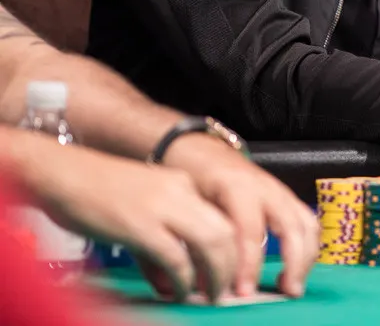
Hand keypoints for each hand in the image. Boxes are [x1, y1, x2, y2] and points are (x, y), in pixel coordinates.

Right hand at [24, 144, 238, 301]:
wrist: (61, 173)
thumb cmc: (93, 192)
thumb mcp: (142, 207)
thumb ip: (161, 239)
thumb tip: (173, 278)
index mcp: (182, 183)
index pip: (223, 217)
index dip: (231, 250)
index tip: (229, 272)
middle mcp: (180, 190)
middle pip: (225, 231)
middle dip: (230, 266)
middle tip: (224, 290)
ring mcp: (162, 206)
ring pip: (211, 243)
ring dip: (214, 274)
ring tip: (208, 294)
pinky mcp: (141, 225)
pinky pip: (175, 257)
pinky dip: (182, 279)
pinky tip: (177, 291)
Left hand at [162, 134, 318, 297]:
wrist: (204, 153)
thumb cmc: (195, 179)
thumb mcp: (190, 204)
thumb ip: (199, 238)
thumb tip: (204, 281)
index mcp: (237, 187)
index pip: (250, 231)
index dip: (249, 265)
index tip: (244, 291)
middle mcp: (266, 188)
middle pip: (292, 227)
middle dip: (293, 263)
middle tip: (286, 290)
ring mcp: (281, 191)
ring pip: (308, 224)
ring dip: (307, 258)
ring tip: (294, 284)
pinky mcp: (288, 197)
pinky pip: (309, 222)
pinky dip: (309, 247)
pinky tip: (298, 267)